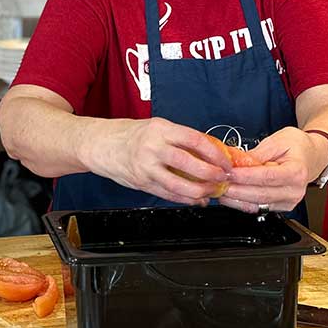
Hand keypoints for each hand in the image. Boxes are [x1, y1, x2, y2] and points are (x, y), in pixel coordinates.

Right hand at [104, 118, 230, 204]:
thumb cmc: (132, 135)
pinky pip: (168, 194)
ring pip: (179, 184)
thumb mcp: (158, 127)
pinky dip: (185, 199)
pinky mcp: (142, 182)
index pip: (195, 140)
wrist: (102, 144)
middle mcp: (153, 147)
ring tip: (211, 191)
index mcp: (161, 129)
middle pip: (189, 164)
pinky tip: (196, 199)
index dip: (214, 153)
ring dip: (200, 191)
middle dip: (211, 174)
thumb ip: (180, 138)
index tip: (225, 161)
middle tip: (223, 178)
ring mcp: (146, 167)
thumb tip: (210, 152)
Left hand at [221, 127, 327, 213]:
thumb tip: (238, 162)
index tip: (229, 173)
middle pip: (261, 194)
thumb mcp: (277, 141)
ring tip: (219, 190)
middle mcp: (295, 191)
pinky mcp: (281, 207)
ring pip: (258, 205)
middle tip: (218, 182)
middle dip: (236, 190)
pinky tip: (230, 196)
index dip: (246, 176)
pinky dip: (242, 203)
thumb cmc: (297, 146)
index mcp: (296, 172)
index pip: (267, 177)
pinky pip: (259, 208)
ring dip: (236, 199)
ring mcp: (289, 202)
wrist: (311, 156)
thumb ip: (258, 154)